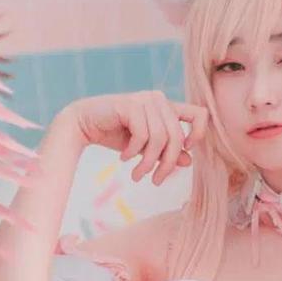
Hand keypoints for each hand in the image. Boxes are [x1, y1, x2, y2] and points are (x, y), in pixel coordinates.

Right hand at [58, 91, 208, 185]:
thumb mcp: (145, 148)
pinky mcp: (131, 104)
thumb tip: (189, 161)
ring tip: (136, 175)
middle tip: (155, 181)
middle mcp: (159, 99)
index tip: (186, 151)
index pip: (199, 114)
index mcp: (166, 106)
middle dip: (166, 164)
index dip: (198, 134)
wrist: (82, 124)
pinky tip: (123, 158)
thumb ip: (165, 151)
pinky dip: (134, 152)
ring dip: (148, 163)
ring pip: (161, 139)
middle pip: (177, 137)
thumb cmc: (115, 134)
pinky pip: (143, 135)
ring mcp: (145, 99)